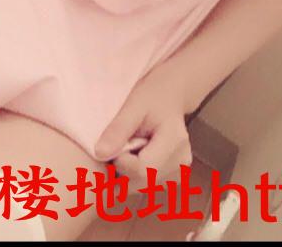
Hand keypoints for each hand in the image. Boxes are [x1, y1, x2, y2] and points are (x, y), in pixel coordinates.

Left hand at [92, 63, 193, 193]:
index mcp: (175, 142)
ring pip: (141, 187)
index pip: (143, 170)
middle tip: (118, 145)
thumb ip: (118, 129)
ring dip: (126, 174)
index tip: (114, 144)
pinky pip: (145, 185)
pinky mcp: (173, 177)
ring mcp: (179, 172)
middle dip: (121, 170)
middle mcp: (181, 162)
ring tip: (128, 148)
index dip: (121, 162)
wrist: (170, 95)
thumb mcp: (134, 105)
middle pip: (141, 182)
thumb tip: (100, 154)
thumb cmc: (152, 96)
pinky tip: (135, 156)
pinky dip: (133, 175)